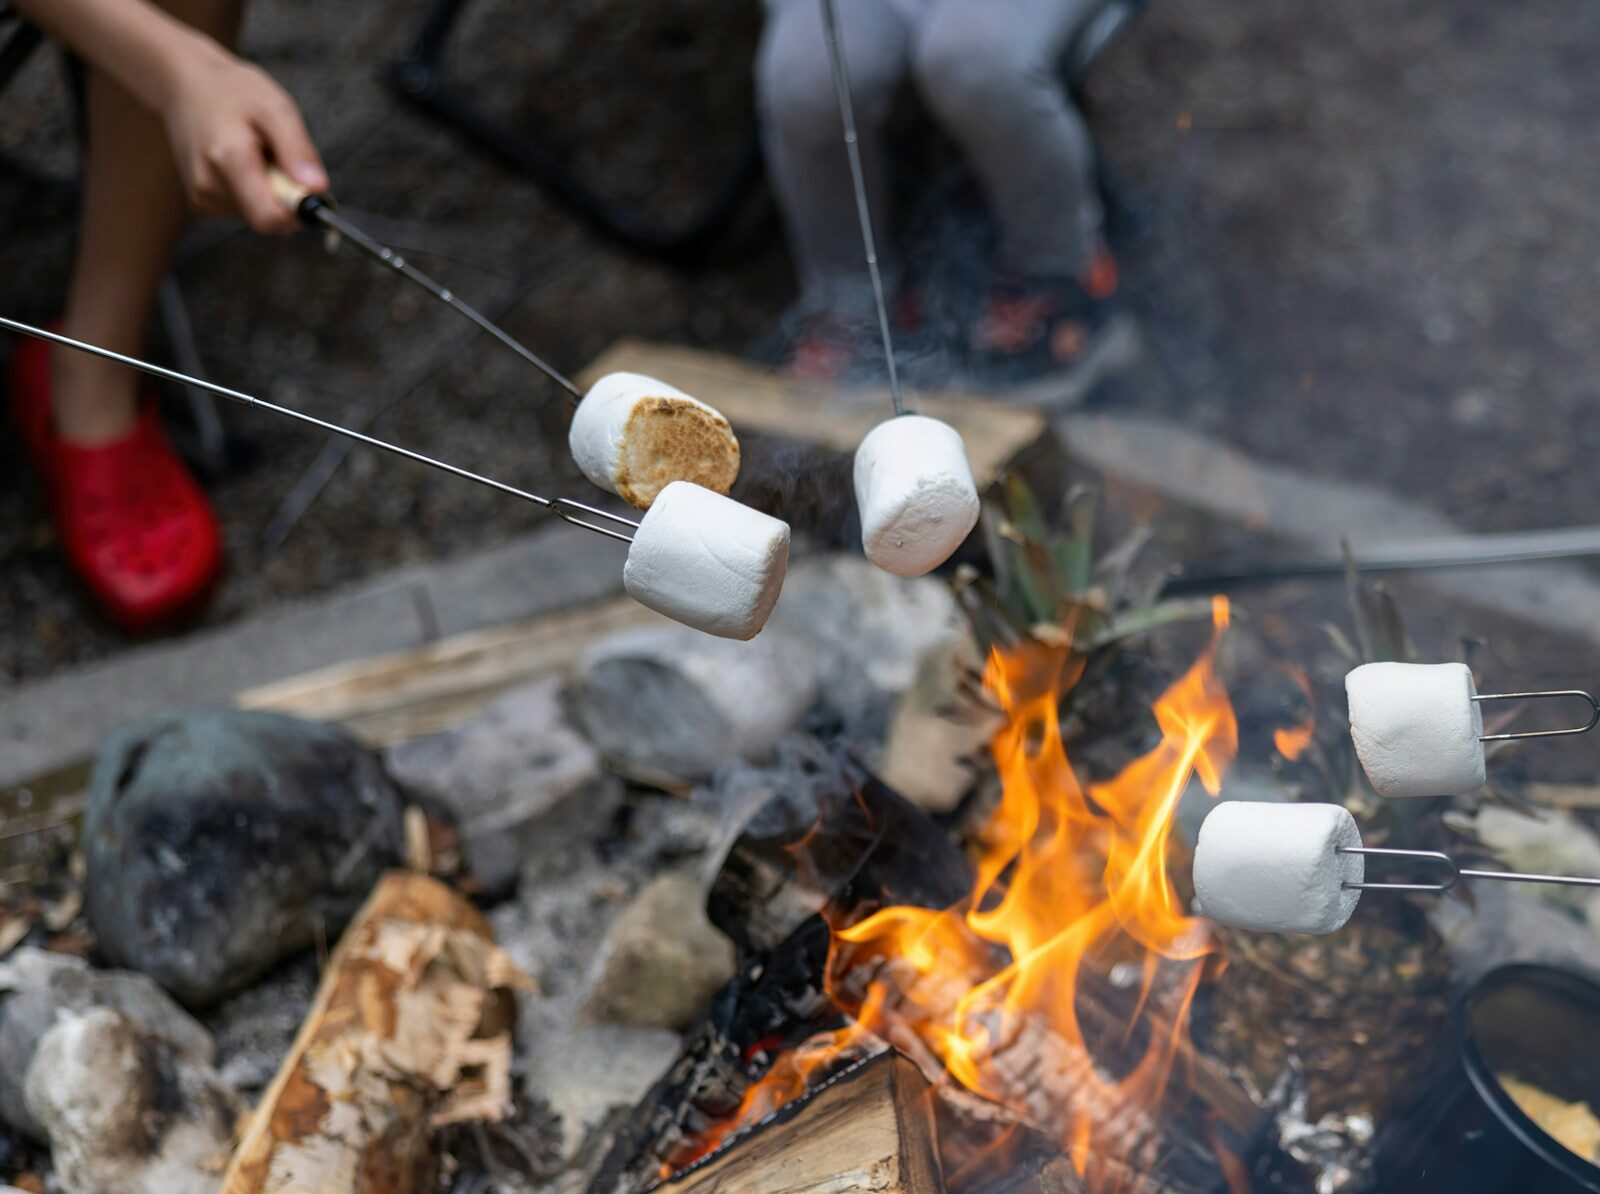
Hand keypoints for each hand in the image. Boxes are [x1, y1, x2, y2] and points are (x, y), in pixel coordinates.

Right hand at [160, 42, 326, 233]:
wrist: (185, 87)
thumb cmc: (234, 92)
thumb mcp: (275, 108)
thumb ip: (298, 149)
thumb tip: (318, 189)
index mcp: (228, 159)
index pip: (270, 218)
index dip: (298, 211)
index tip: (308, 187)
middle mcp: (209, 185)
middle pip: (268, 218)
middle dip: (285, 194)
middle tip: (277, 156)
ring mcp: (202, 196)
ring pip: (257, 214)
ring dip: (268, 190)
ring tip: (255, 153)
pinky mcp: (202, 201)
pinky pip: (244, 208)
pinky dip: (253, 190)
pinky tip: (242, 162)